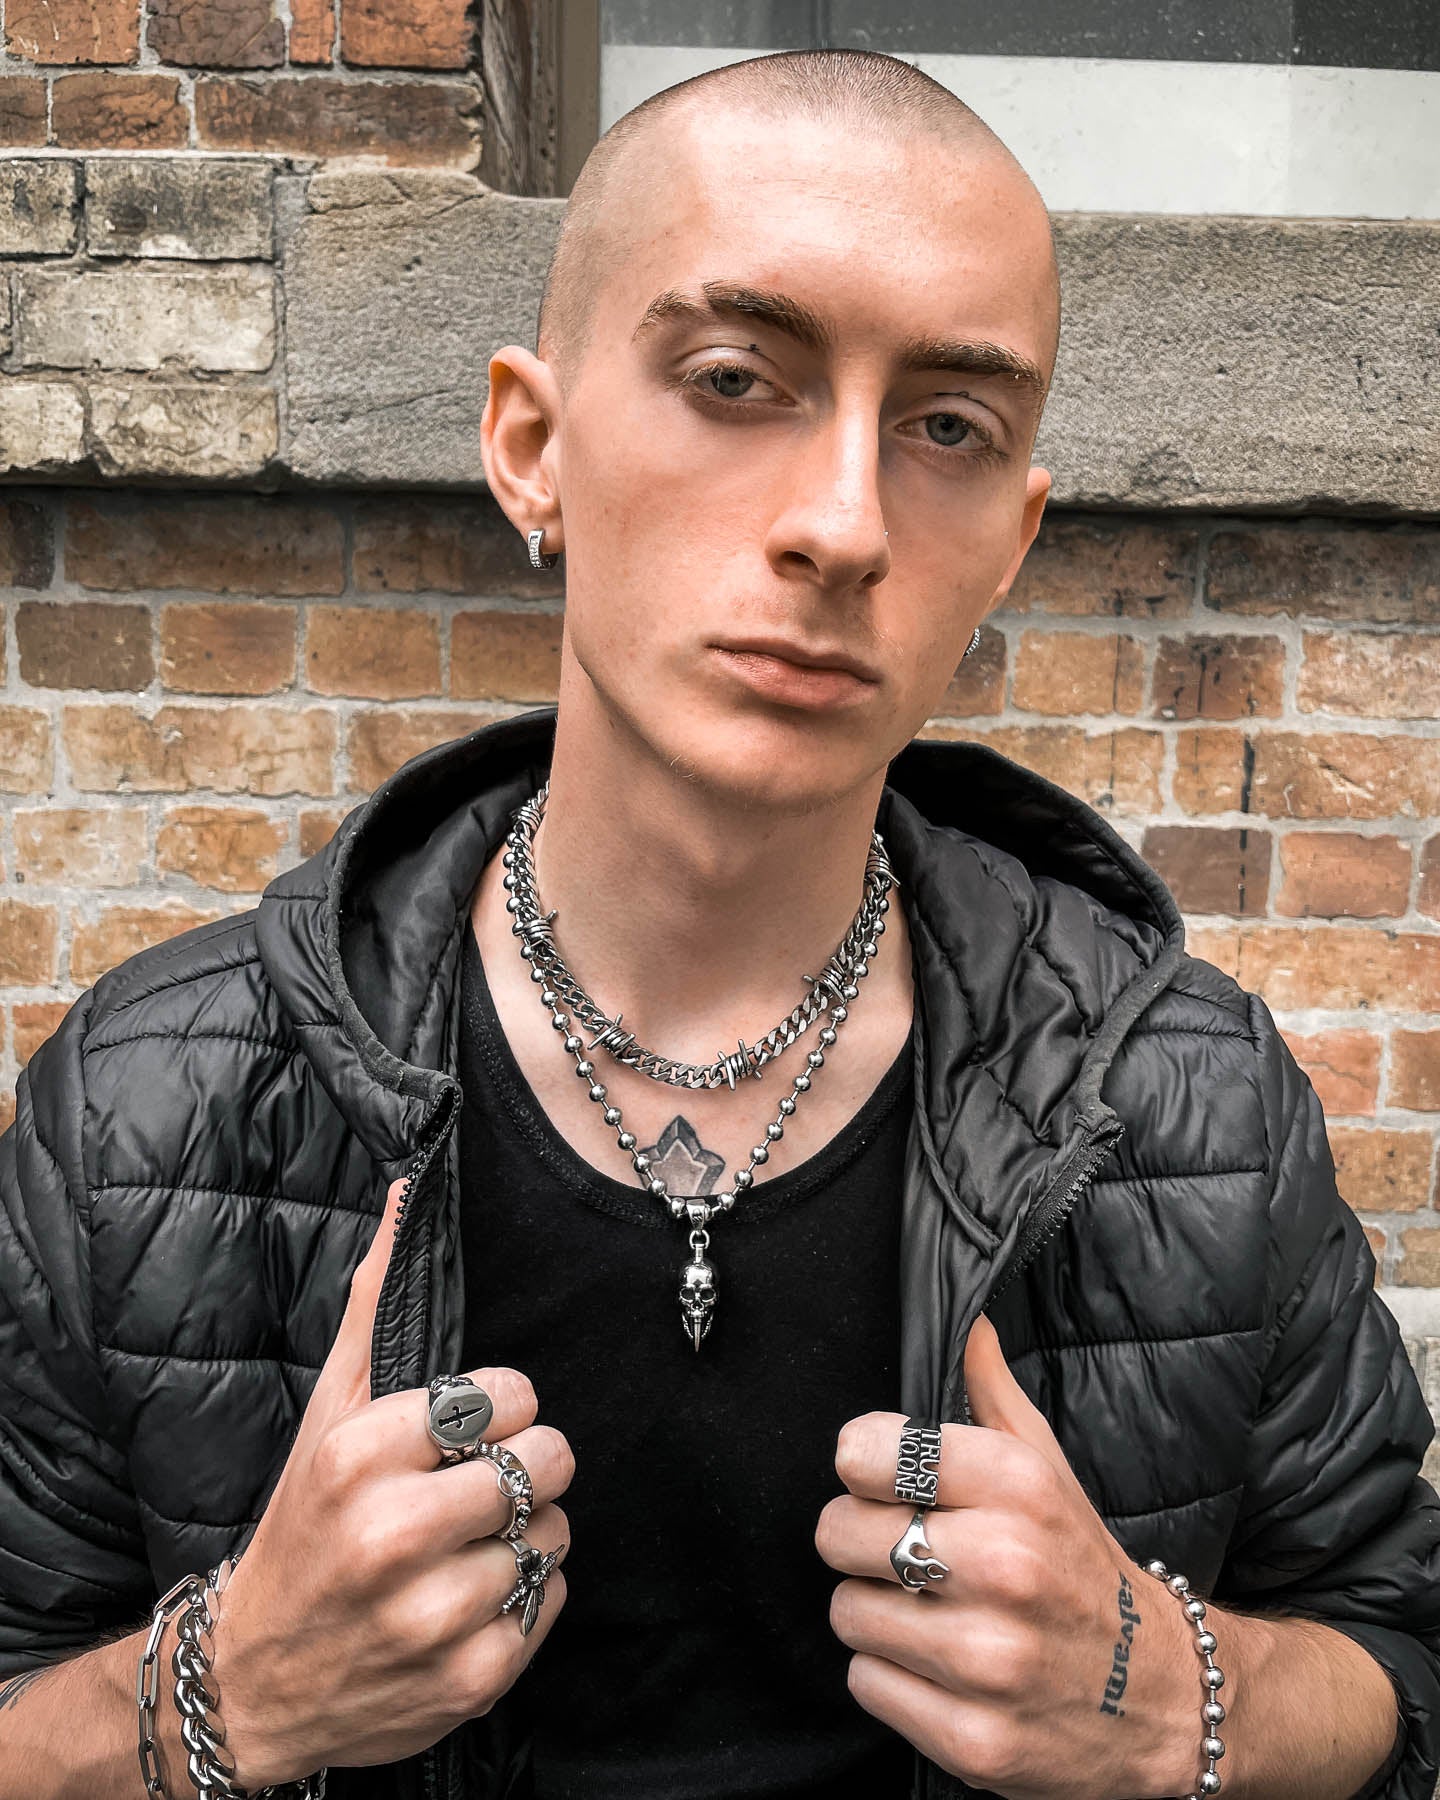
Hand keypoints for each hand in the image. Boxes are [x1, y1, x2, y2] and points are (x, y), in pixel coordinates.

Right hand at [208, 1179, 573, 1787]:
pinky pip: (553, 1599)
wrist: (255, 1680)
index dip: (501, 1406)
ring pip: (555, 1531)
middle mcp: (394, 1537)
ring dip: (526, 1532)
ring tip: (468, 1541)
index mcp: (361, 1456)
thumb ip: (374, 1299)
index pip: (511, 1394)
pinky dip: (526, 1595)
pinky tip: (471, 1594)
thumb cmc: (305, 1522)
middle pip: (545, 1461)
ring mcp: (434, 1616)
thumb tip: (410, 1190)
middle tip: (478, 1482)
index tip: (470, 1425)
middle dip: (523, 1465)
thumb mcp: (329, 1408)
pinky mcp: (471, 1679)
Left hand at [816, 1314, 1200, 1799]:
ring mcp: (988, 1659)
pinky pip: (866, 1682)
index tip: (886, 1482)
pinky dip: (890, 1676)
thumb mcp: (1048, 1468)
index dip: (863, 1467)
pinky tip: (938, 1667)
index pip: (862, 1451)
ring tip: (930, 1612)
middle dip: (860, 1543)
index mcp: (1017, 1488)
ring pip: (845, 1611)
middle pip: (839, 1533)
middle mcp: (1003, 1567)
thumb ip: (991, 1392)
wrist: (1164, 1699)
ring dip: (875, 1613)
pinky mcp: (974, 1738)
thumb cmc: (1082, 1567)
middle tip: (906, 1555)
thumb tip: (965, 1320)